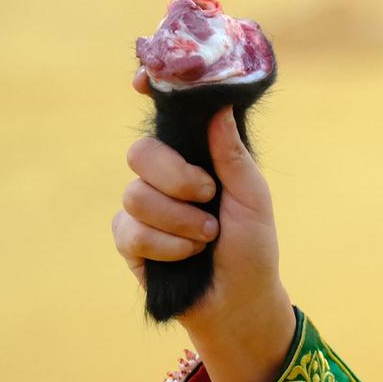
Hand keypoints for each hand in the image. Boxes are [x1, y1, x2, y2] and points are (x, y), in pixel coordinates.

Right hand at [114, 69, 292, 381]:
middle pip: (141, 152)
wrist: (240, 301)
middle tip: (207, 195)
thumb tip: (218, 108)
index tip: (143, 80)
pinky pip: (131, 230)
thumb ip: (232, 155)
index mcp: (198, 158)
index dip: (151, 95)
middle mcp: (166, 176)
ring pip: (136, 194)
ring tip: (207, 237)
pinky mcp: (129, 239)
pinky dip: (167, 245)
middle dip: (176, 176)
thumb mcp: (253, 197)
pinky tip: (188, 255)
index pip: (166, 119)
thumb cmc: (253, 247)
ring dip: (180, 221)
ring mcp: (143, 206)